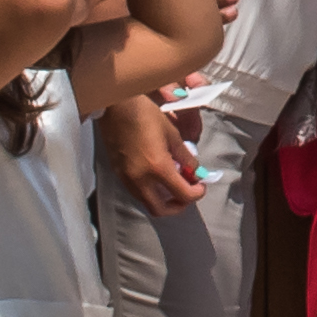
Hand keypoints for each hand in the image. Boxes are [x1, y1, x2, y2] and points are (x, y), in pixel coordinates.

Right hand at [103, 93, 208, 213]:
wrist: (115, 106)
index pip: (184, 195)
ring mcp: (126, 178)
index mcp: (158, 168)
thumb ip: (185, 157)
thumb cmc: (145, 114)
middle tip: (187, 192)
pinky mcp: (118, 173)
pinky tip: (156, 175)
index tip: (201, 184)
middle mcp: (141, 179)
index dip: (197, 193)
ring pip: (147, 202)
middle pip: (161, 210)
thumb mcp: (172, 134)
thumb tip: (196, 171)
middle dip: (178, 205)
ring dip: (163, 199)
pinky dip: (150, 191)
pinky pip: (136, 192)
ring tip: (172, 181)